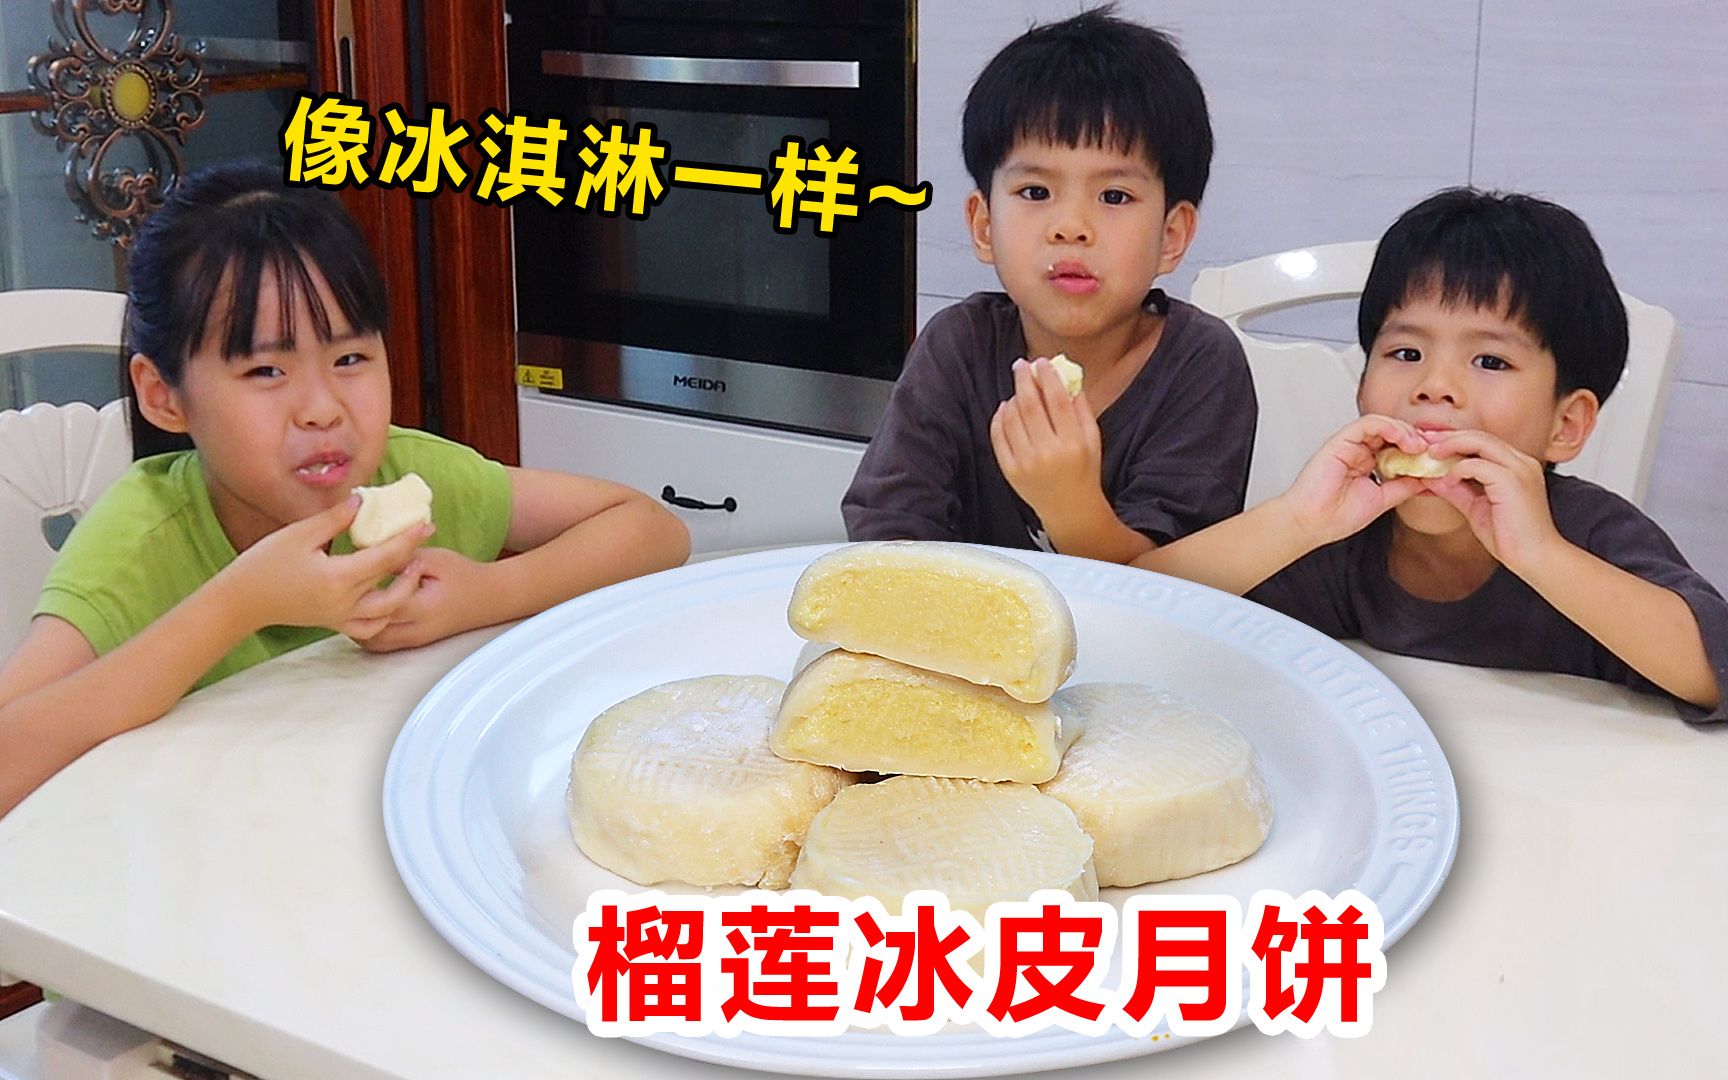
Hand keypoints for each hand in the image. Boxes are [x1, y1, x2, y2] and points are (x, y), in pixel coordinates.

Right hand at [219, 497, 430, 635]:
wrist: (241, 601)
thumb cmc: (263, 565)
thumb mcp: (299, 534)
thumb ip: (335, 519)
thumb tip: (362, 501)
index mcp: (338, 578)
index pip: (386, 557)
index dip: (409, 539)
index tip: (425, 524)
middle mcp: (345, 602)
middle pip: (391, 580)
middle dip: (413, 557)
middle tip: (424, 537)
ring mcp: (340, 617)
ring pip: (388, 609)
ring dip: (406, 589)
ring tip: (412, 567)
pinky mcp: (334, 623)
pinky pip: (370, 627)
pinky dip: (385, 615)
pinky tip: (389, 597)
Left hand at [353, 545, 488, 651]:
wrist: (489, 597)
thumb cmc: (463, 575)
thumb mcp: (435, 558)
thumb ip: (402, 558)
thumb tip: (368, 556)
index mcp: (424, 607)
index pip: (383, 602)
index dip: (364, 588)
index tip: (354, 572)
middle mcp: (418, 630)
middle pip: (371, 628)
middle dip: (354, 612)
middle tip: (342, 591)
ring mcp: (415, 641)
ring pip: (372, 642)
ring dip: (358, 625)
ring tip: (350, 604)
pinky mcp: (414, 644)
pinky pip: (381, 645)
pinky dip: (368, 632)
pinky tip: (363, 615)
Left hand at [989, 357, 1104, 525]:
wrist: (1070, 508)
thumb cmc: (1084, 470)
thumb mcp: (1093, 439)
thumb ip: (1082, 408)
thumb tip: (1066, 377)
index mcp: (1072, 443)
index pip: (1057, 400)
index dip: (1048, 377)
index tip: (1042, 362)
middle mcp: (1048, 453)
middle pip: (1030, 406)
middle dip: (1024, 380)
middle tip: (1021, 365)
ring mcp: (1025, 463)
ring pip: (1012, 418)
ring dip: (1013, 398)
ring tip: (1018, 391)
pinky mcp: (1010, 471)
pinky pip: (998, 437)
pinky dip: (1000, 418)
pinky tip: (1006, 409)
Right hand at [1279, 414, 1428, 544]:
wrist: (1312, 524)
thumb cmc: (1336, 517)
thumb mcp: (1383, 500)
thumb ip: (1404, 487)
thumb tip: (1428, 479)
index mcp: (1368, 465)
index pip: (1398, 448)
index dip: (1419, 450)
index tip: (1437, 459)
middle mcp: (1359, 452)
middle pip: (1393, 434)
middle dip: (1417, 439)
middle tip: (1433, 449)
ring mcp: (1350, 445)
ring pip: (1383, 425)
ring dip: (1405, 432)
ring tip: (1418, 446)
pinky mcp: (1341, 440)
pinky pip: (1368, 423)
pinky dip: (1388, 427)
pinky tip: (1402, 439)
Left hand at [1421, 430, 1563, 571]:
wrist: (1535, 558)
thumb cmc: (1512, 537)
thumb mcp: (1475, 508)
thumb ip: (1457, 490)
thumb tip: (1433, 478)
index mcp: (1517, 466)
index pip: (1482, 441)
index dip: (1455, 440)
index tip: (1430, 444)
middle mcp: (1521, 462)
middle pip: (1480, 435)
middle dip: (1448, 436)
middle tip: (1423, 441)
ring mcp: (1519, 469)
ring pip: (1480, 441)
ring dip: (1451, 445)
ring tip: (1431, 454)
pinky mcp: (1512, 481)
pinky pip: (1478, 465)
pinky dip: (1458, 469)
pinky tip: (1447, 480)